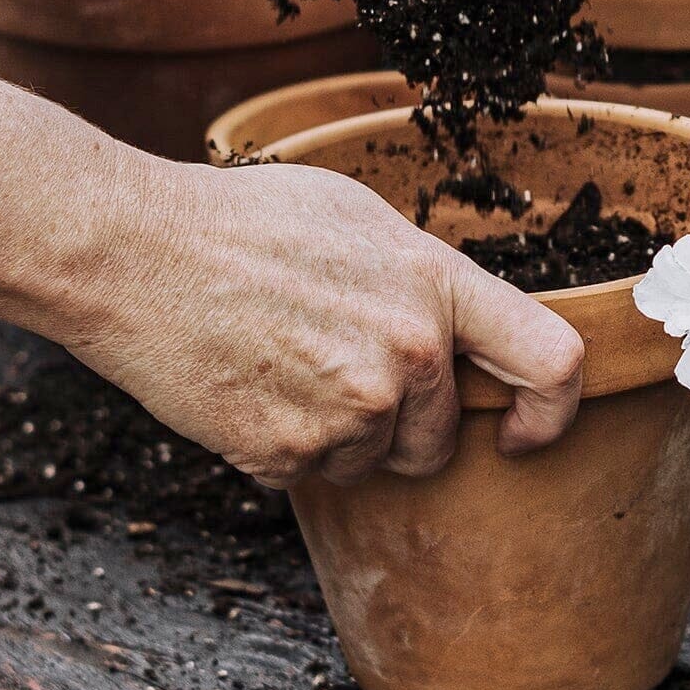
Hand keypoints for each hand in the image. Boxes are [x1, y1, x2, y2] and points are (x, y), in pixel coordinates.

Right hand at [61, 159, 585, 487]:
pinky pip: (309, 473)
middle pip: (441, 435)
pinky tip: (245, 383)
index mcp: (433, 282)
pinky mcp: (290, 455)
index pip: (551, 360)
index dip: (554, 408)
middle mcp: (408, 352)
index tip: (524, 427)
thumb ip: (419, 276)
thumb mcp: (355, 216)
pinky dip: (282, 445)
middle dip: (401, 424)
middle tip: (332, 367)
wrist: (135, 252)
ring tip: (277, 358)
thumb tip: (455, 327)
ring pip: (372, 460)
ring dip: (336, 433)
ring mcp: (350, 410)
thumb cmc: (239, 221)